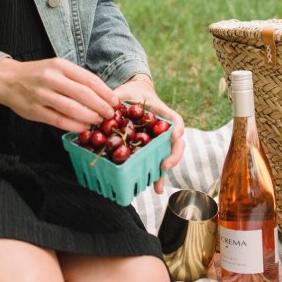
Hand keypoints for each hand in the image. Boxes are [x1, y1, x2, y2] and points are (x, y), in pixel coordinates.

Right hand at [0, 56, 115, 131]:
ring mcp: (42, 95)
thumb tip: (102, 94)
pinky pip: (59, 120)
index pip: (88, 79)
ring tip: (99, 120)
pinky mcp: (35, 111)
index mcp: (60, 65)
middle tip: (110, 114)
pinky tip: (83, 127)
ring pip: (72, 109)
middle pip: (83, 94)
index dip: (105, 92)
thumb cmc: (38, 74)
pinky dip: (74, 125)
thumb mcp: (57, 67)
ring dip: (90, 117)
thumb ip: (76, 78)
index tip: (115, 101)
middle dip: (101, 106)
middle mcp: (51, 78)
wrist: (7, 80)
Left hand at [113, 74, 184, 193]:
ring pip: (166, 156)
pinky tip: (156, 189)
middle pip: (176, 143)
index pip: (175, 121)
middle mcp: (163, 129)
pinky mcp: (148, 149)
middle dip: (173, 155)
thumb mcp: (124, 93)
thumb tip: (104, 111)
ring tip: (158, 186)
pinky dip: (154, 176)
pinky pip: (153, 162)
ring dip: (164, 172)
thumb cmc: (130, 94)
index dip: (177, 128)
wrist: (131, 97)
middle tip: (164, 165)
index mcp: (161, 114)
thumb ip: (116, 100)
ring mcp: (157, 140)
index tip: (176, 135)